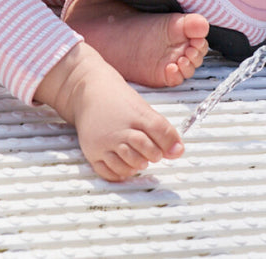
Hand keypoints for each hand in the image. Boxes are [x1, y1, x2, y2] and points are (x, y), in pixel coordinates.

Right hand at [34, 42, 183, 180]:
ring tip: (138, 158)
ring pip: (128, 166)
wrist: (87, 91)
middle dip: (153, 155)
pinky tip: (124, 165)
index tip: (172, 149)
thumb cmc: (117, 100)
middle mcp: (119, 131)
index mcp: (136, 116)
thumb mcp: (142, 109)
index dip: (170, 144)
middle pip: (147, 152)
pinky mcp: (91, 151)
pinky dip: (120, 173)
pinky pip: (108, 173)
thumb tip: (178, 152)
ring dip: (138, 166)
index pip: (160, 132)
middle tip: (151, 152)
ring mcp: (104, 142)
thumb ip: (162, 130)